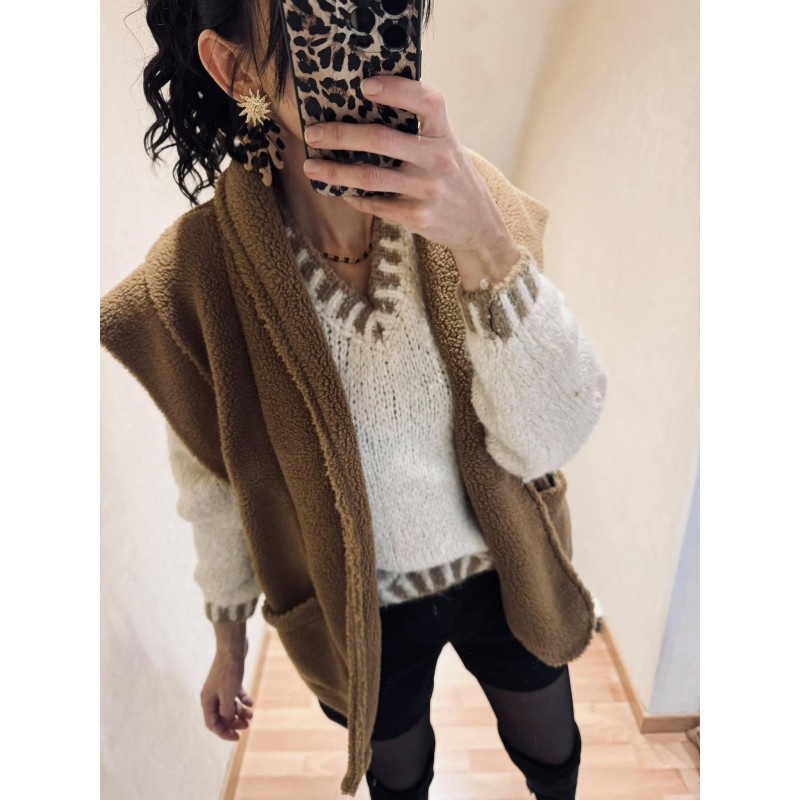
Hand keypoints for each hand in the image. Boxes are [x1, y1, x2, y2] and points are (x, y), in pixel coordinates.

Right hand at [200, 643, 254, 740]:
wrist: (233, 647)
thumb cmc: (229, 672)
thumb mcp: (228, 696)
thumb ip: (226, 712)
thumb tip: (228, 720)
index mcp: (207, 700)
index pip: (212, 723)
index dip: (223, 732)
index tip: (237, 738)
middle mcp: (212, 694)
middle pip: (221, 715)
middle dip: (233, 722)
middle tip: (247, 725)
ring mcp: (220, 686)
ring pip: (229, 704)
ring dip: (239, 711)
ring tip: (251, 714)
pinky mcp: (229, 678)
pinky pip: (235, 694)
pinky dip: (242, 699)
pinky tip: (250, 702)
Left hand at [302, 75, 516, 266]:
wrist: (478, 224)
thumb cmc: (452, 177)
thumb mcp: (446, 147)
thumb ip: (418, 130)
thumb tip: (362, 112)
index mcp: (444, 135)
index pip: (426, 101)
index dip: (396, 90)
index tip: (364, 86)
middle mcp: (437, 160)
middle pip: (382, 140)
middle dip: (341, 135)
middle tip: (313, 133)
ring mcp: (428, 190)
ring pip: (370, 177)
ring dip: (335, 172)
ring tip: (311, 167)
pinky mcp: (418, 217)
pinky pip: (376, 204)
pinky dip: (354, 197)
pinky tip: (341, 191)